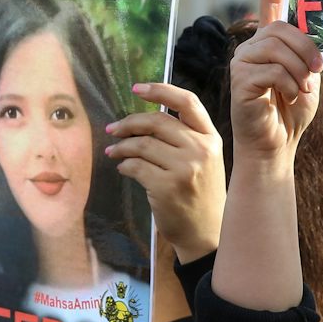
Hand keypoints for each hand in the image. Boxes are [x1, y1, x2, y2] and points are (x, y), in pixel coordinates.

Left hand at [104, 81, 225, 263]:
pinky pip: (135, 166)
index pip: (187, 103)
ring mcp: (185, 168)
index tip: (136, 88)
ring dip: (121, 147)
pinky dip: (124, 166)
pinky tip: (123, 169)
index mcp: (211, 138)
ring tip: (113, 152)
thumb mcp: (205, 160)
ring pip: (142, 144)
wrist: (206, 233)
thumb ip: (185, 137)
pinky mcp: (167, 186)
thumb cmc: (200, 194)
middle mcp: (201, 149)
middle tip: (112, 129)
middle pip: (157, 121)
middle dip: (128, 122)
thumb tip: (144, 117)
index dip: (160, 90)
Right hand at [229, 0, 322, 168]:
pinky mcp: (240, 79)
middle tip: (316, 71)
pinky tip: (288, 97)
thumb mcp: (309, 76)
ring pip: (279, 49)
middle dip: (307, 50)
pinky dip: (290, 85)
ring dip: (300, 71)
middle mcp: (252, 46)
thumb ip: (309, 53)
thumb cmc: (293, 112)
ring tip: (301, 90)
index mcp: (271, 42)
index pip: (271, 2)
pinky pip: (273, 70)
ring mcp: (242, 61)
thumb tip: (315, 39)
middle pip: (282, 29)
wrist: (277, 145)